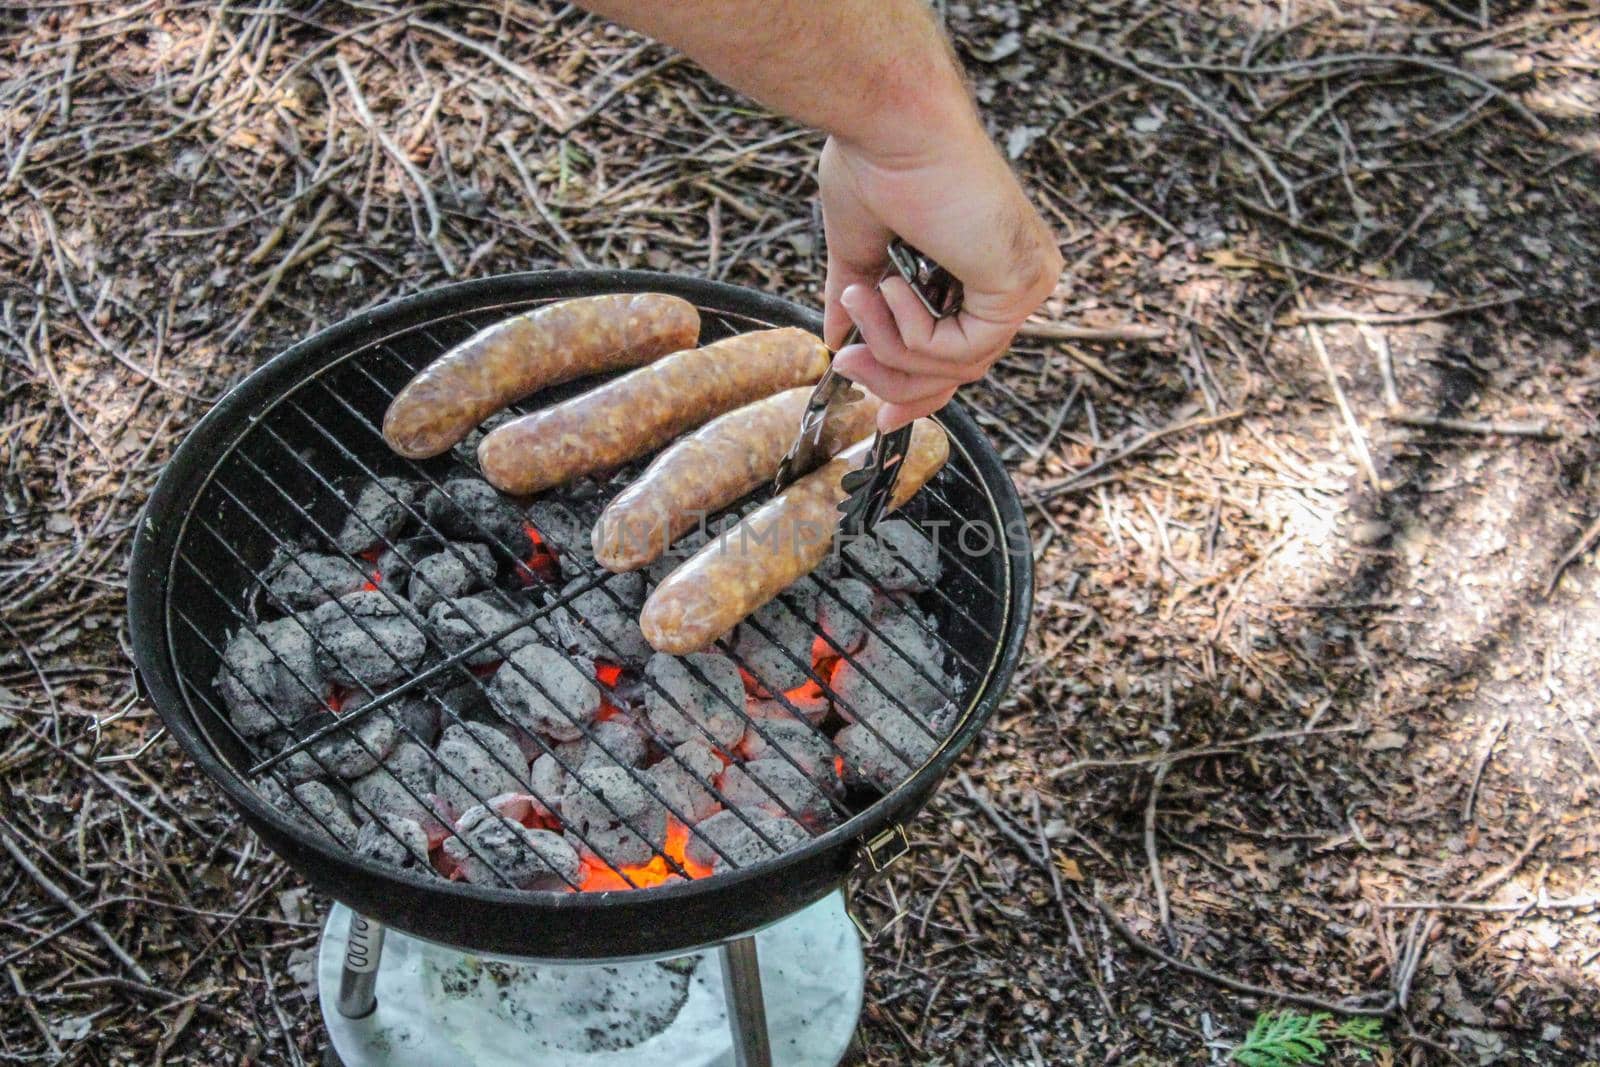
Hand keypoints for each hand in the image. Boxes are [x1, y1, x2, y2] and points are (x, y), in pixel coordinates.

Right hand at [819, 128, 1061, 429]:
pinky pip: (965, 350)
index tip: (877, 416)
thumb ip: (857, 299)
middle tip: (847, 367)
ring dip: (893, 346)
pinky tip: (892, 286)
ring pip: (960, 368)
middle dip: (896, 381)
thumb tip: (833, 338)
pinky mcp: (1022, 284)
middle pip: (963, 372)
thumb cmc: (875, 159)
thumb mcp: (860, 247)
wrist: (888, 123)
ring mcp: (1027, 281)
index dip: (918, 390)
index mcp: (986, 265)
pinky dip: (916, 332)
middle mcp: (1018, 277)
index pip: (962, 353)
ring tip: (861, 295)